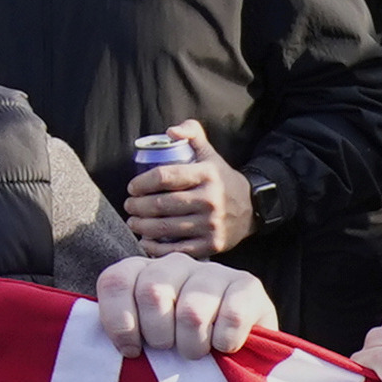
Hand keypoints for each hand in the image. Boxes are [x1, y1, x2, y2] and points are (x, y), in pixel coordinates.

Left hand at [94, 252, 273, 356]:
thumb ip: (124, 335)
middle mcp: (174, 264)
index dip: (120, 322)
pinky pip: (230, 318)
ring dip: (192, 346)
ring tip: (197, 353)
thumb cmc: (179, 347)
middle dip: (159, 336)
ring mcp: (213, 271)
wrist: (237, 351)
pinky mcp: (248, 285)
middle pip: (152, 293)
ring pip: (191, 312)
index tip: (132, 351)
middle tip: (170, 349)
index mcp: (141, 272)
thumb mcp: (145, 340)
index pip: (115, 282)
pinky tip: (224, 346)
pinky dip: (224, 343)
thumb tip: (109, 352)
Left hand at [124, 125, 252, 255]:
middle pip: (162, 204)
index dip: (142, 182)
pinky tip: (145, 242)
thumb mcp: (210, 153)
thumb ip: (192, 133)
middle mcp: (210, 200)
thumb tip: (170, 132)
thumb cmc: (221, 180)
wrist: (252, 209)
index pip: (165, 176)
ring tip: (134, 222)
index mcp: (207, 174)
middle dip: (138, 206)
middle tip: (129, 206)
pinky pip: (177, 249)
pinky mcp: (212, 245)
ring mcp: (211, 224)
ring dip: (142, 226)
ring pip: (166, 228)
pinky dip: (156, 248)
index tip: (132, 188)